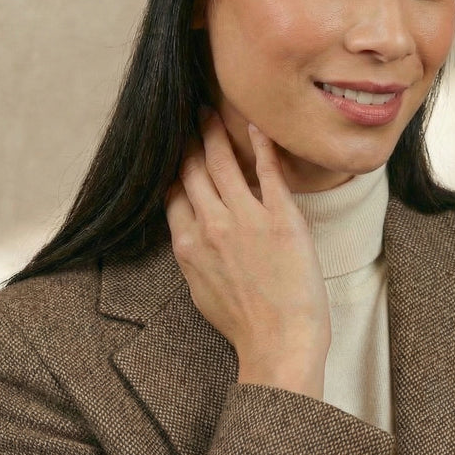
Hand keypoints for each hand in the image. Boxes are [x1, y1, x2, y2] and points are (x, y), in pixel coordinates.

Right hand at [164, 110, 330, 396]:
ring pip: (222, 162)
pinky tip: (255, 126)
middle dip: (188, 137)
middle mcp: (211, 225)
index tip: (174, 145)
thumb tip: (190, 233)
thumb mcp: (201, 290)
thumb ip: (193, 255)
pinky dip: (260, 145)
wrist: (280, 344)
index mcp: (188, 244)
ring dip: (214, 131)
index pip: (173, 190)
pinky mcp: (281, 218)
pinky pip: (268, 171)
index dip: (172, 164)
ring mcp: (246, 219)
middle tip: (188, 113)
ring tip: (209, 110)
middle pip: (192, 169)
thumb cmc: (244, 325)